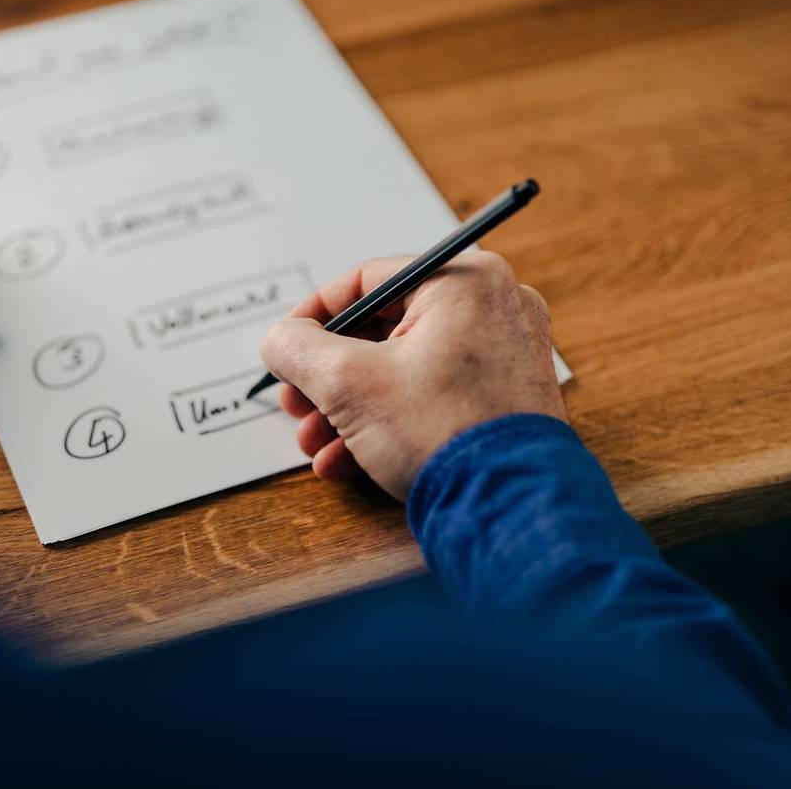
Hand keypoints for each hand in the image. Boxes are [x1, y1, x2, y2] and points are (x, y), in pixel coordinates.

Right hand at [260, 252, 565, 500]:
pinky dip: (388, 421)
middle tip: (297, 404)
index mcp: (463, 281)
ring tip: (316, 443)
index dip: (313, 317)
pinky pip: (432, 395)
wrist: (510, 508)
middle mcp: (492, 306)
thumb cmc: (443, 435)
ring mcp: (504, 354)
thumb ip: (298, 349)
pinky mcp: (504, 397)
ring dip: (349, 407)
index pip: (367, 281)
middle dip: (328, 377)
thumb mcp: (348, 384)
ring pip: (403, 368)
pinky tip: (347, 461)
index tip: (285, 349)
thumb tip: (280, 341)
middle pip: (382, 330)